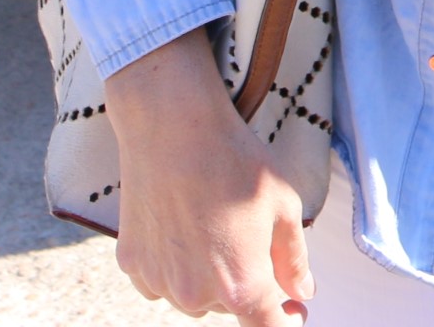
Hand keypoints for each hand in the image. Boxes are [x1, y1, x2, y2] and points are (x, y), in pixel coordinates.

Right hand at [105, 31, 311, 322]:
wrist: (172, 127)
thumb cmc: (233, 160)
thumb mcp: (283, 206)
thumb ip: (294, 260)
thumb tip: (300, 293)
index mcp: (241, 286)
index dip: (286, 319)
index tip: (292, 305)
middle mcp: (196, 295)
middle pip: (232, 307)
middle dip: (247, 281)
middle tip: (250, 232)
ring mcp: (160, 283)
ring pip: (196, 295)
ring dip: (209, 274)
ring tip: (214, 221)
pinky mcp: (133, 266)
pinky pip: (163, 280)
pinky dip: (176, 264)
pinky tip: (184, 224)